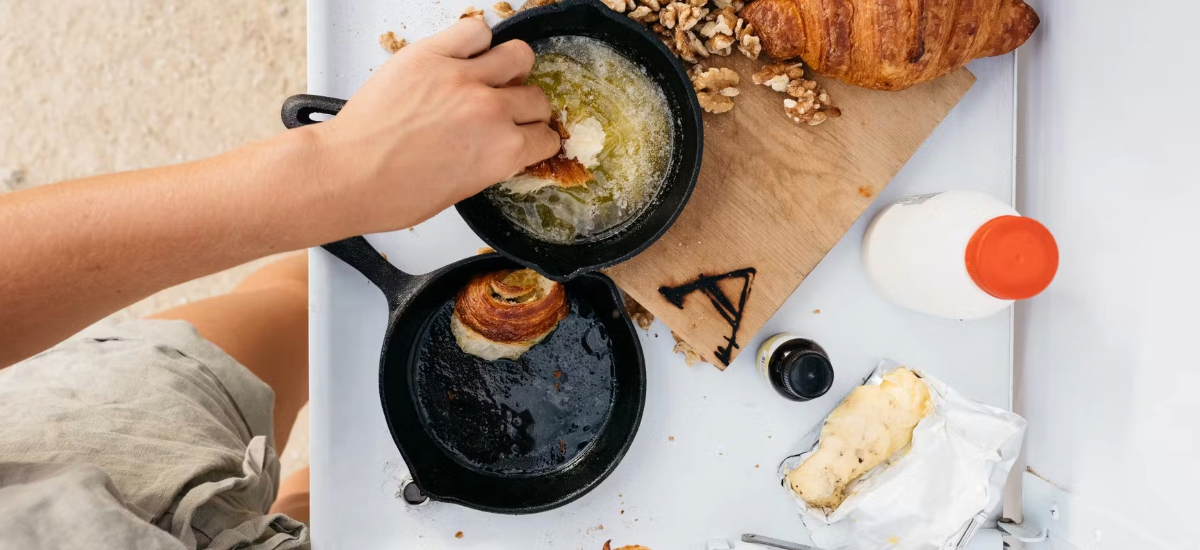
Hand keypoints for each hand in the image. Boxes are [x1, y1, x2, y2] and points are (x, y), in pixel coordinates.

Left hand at [307, 19, 559, 233]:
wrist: (348, 174)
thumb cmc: (392, 193)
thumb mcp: (459, 191)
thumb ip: (488, 163)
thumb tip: (495, 147)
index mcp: (502, 153)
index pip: (545, 138)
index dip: (539, 139)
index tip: (531, 136)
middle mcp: (490, 112)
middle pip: (536, 99)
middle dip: (528, 109)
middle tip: (510, 111)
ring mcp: (463, 78)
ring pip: (517, 56)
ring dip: (512, 68)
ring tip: (495, 76)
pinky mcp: (431, 55)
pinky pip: (474, 30)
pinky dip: (476, 40)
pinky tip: (466, 54)